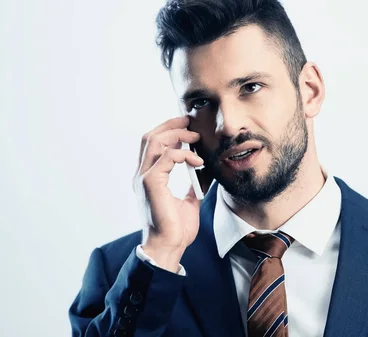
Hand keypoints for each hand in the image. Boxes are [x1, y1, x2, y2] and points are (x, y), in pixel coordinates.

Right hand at [132, 116, 205, 271]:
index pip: (152, 144)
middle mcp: (141, 175)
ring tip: (194, 137)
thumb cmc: (177, 228)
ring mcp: (143, 178)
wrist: (169, 247)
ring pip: (154, 141)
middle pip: (149, 136)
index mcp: (148, 178)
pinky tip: (197, 160)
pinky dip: (183, 154)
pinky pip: (166, 156)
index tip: (188, 127)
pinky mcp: (151, 183)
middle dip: (171, 125)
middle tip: (190, 122)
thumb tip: (205, 169)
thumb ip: (193, 182)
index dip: (168, 130)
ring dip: (177, 134)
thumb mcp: (189, 199)